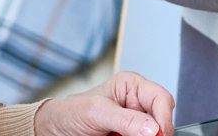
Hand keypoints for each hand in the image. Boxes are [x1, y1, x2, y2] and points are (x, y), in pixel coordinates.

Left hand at [34, 71, 174, 135]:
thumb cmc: (70, 113)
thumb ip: (126, 119)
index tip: (158, 135)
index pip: (161, 99)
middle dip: (156, 132)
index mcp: (132, 86)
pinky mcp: (130, 135)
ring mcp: (135, 122)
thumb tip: (152, 129)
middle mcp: (137, 103)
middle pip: (162, 118)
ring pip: (154, 133)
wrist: (54, 131)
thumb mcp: (96, 112)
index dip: (164, 118)